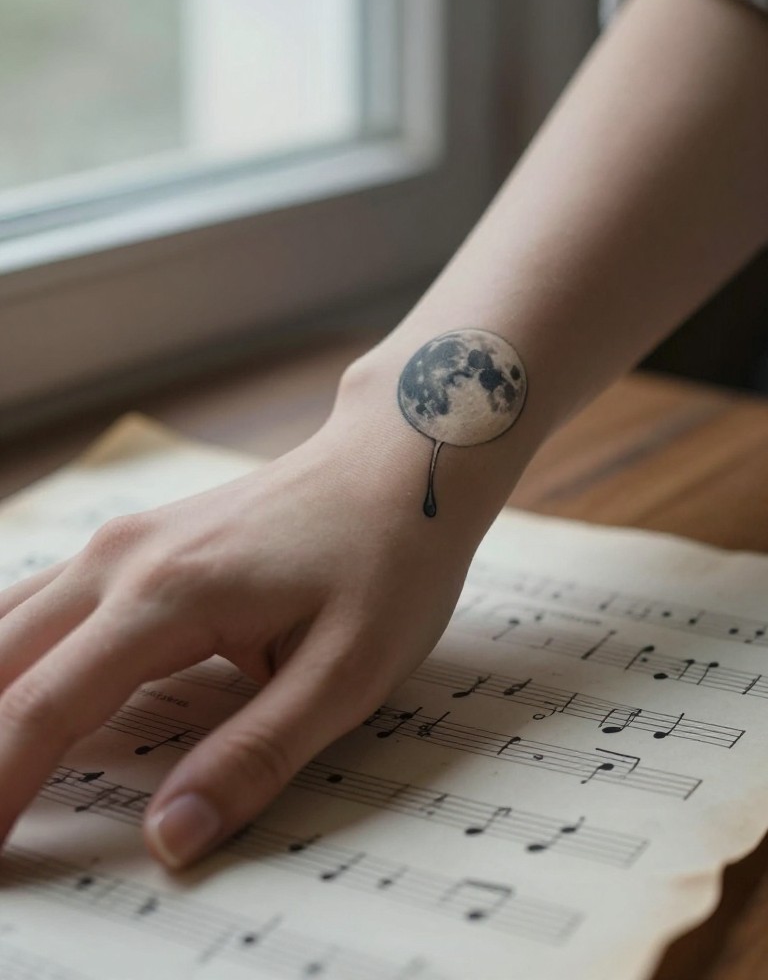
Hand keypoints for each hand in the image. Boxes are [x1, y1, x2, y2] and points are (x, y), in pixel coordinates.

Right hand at [0, 417, 475, 868]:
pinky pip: (43, 602)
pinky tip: (19, 692)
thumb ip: (254, 756)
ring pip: (9, 626)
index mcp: (168, 595)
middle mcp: (122, 560)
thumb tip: (171, 837)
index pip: (45, 709)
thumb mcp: (347, 673)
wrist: (399, 462)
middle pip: (2, 664)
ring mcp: (124, 542)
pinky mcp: (139, 542)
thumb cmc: (387, 557)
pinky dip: (15, 659)